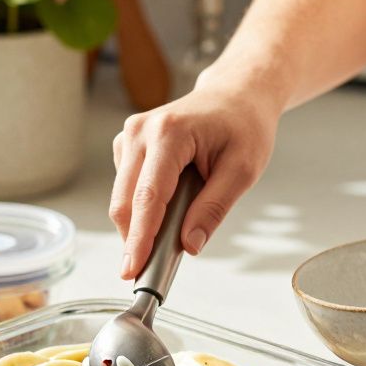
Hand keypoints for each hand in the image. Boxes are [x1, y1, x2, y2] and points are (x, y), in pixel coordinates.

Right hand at [110, 83, 279, 278]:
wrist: (235, 95)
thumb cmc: (243, 126)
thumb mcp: (242, 170)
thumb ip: (214, 208)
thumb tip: (189, 244)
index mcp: (169, 133)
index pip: (148, 197)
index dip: (139, 239)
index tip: (132, 269)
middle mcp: (140, 131)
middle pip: (125, 201)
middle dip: (135, 239)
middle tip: (150, 270)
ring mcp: (129, 136)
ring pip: (122, 198)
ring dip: (141, 223)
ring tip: (178, 223)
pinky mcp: (127, 145)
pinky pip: (126, 189)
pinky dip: (143, 207)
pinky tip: (170, 202)